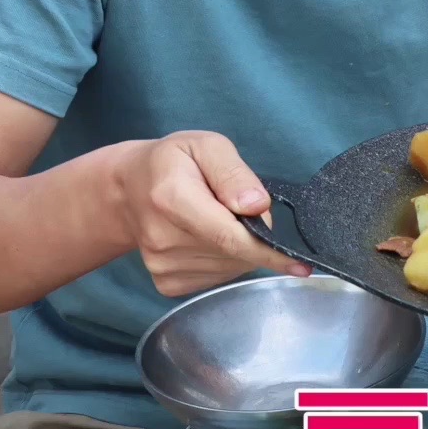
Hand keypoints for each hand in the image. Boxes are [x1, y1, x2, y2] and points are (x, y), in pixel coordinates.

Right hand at [116, 131, 310, 296]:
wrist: (127, 190)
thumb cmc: (173, 162)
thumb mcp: (206, 146)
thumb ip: (233, 173)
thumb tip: (256, 205)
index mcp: (173, 199)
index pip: (229, 236)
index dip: (268, 251)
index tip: (299, 264)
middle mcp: (163, 238)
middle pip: (234, 252)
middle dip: (254, 234)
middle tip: (239, 206)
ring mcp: (162, 265)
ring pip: (230, 268)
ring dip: (240, 248)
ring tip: (217, 218)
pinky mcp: (166, 282)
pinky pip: (216, 278)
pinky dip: (225, 261)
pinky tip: (208, 238)